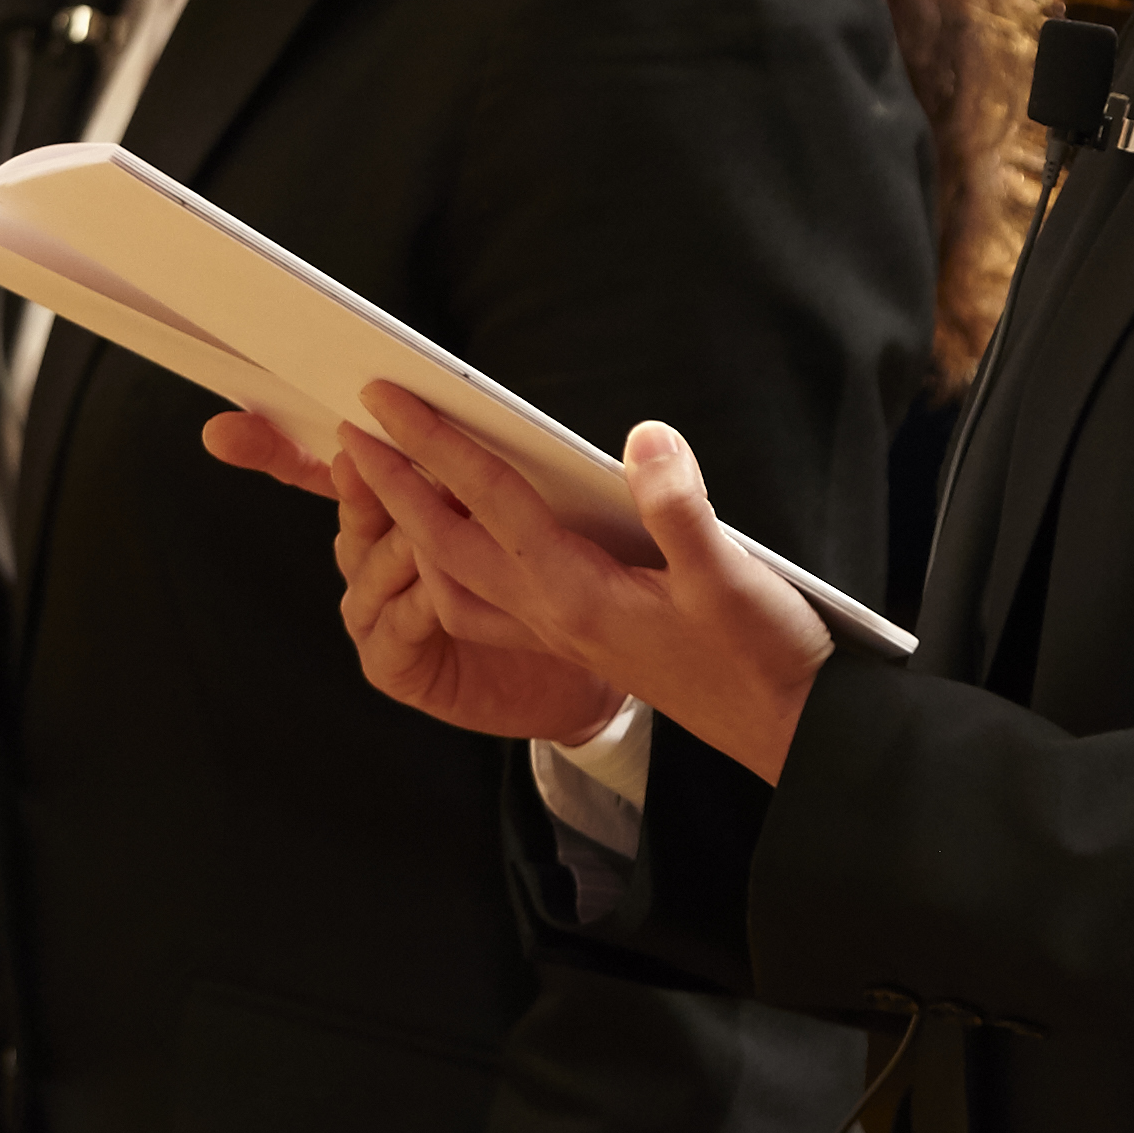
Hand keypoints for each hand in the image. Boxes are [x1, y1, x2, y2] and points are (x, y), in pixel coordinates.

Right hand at [201, 404, 621, 743]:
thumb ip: (472, 454)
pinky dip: (417, 604)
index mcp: (383, 507)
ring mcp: (373, 612)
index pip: (318, 466)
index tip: (222, 427)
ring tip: (432, 523)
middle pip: (349, 506)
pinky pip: (394, 625)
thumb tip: (452, 393)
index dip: (268, 445)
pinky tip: (438, 591)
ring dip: (402, 540)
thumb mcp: (508, 501)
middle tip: (363, 449)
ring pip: (373, 563)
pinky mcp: (392, 663)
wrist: (574, 663)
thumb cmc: (540, 572)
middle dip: (354, 477)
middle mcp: (366, 556)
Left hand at [339, 381, 833, 782]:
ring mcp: (558, 633)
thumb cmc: (759, 655)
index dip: (436, 446)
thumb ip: (682, 508)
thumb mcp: (732, 574)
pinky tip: (453, 551)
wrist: (780, 729)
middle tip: (354, 435)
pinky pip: (482, 604)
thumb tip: (643, 440)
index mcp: (577, 593)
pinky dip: (448, 570)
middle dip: (396, 486)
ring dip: (412, 530)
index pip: (490, 502)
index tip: (389, 403)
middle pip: (447, 543)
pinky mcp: (575, 640)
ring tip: (386, 487)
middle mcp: (552, 615)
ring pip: (455, 580)